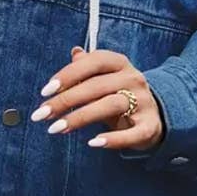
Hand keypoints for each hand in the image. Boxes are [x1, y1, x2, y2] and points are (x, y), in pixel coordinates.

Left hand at [30, 46, 165, 151]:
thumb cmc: (119, 93)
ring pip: (110, 105)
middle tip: (41, 114)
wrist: (155, 114)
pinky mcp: (150, 126)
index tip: (45, 91)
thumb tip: (74, 52)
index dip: (68, 74)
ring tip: (56, 128)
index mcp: (120, 63)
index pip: (93, 62)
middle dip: (65, 100)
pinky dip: (113, 139)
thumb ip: (87, 68)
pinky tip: (93, 143)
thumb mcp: (104, 78)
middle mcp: (133, 79)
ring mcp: (144, 102)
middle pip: (96, 86)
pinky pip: (132, 133)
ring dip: (80, 118)